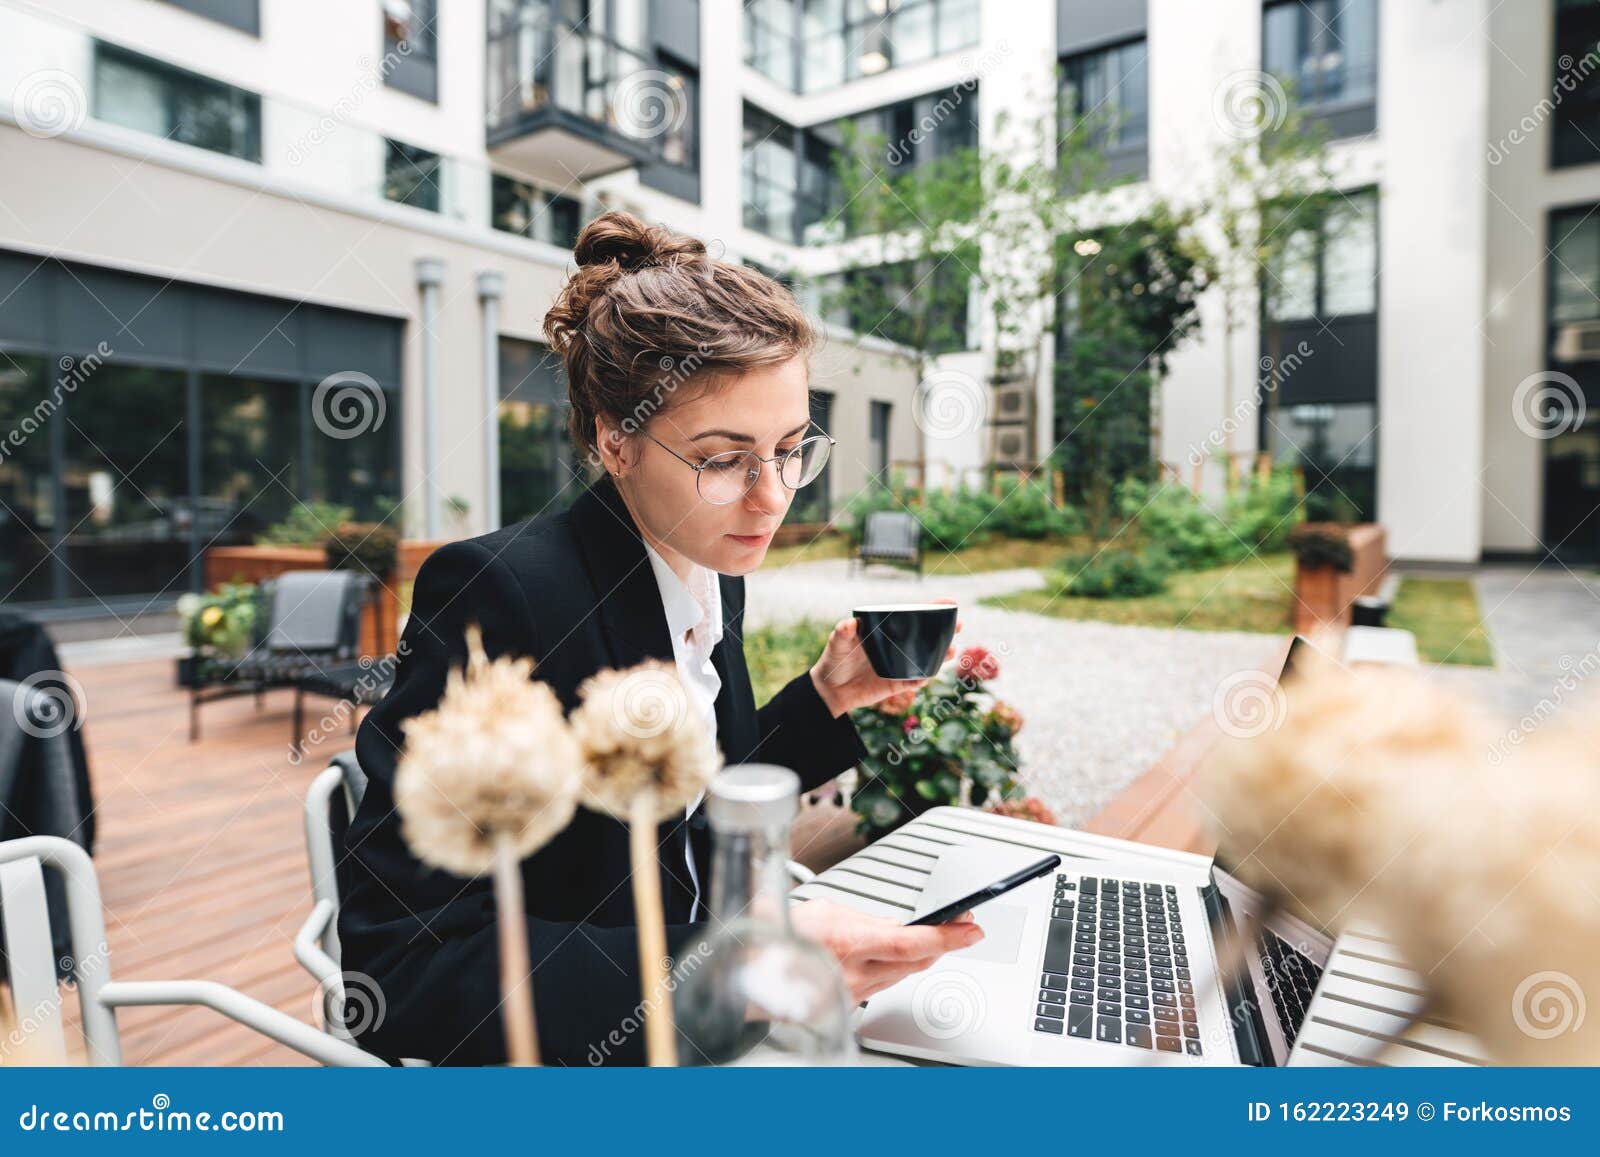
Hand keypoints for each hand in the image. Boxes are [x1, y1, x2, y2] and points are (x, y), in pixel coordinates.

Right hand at [790, 897, 983, 1002]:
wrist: (749, 972)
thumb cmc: (777, 936)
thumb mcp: (824, 911)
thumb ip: (864, 920)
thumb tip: (894, 926)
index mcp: (848, 943)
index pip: (909, 943)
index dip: (945, 937)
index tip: (970, 929)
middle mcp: (854, 975)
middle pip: (914, 962)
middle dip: (942, 943)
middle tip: (962, 926)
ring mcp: (851, 995)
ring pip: (900, 975)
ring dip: (918, 956)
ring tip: (932, 935)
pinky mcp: (845, 1007)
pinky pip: (880, 986)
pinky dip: (889, 970)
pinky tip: (890, 958)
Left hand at [809, 598, 961, 716]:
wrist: (830, 688)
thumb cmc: (835, 659)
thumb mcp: (837, 642)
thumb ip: (843, 632)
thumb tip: (849, 624)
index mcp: (888, 631)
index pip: (913, 617)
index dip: (933, 609)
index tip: (950, 603)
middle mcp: (898, 647)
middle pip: (927, 637)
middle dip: (946, 631)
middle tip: (959, 625)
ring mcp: (900, 665)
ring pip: (927, 659)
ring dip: (942, 655)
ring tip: (952, 651)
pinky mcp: (897, 684)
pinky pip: (915, 681)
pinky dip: (924, 677)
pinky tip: (930, 673)